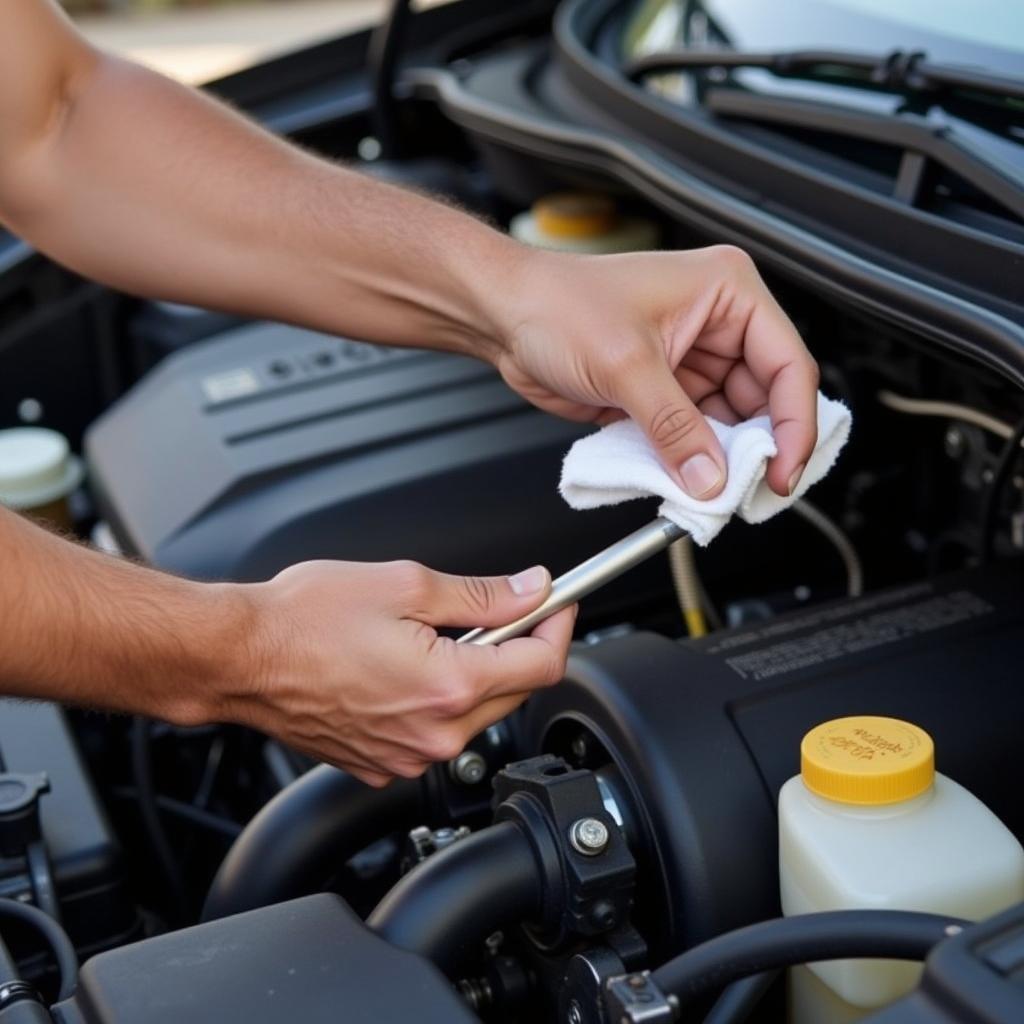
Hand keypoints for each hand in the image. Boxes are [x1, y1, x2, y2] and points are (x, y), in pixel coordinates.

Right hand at [229, 560, 574, 786]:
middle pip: (514, 690)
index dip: (559, 625)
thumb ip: (482, 594)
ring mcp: (406, 757)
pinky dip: (436, 699)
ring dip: (474, 673)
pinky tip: (404, 668)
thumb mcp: (405, 585)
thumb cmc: (303, 620)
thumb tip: (531, 591)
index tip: (558, 602)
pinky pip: (434, 732)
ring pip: (474, 713)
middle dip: (517, 646)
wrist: (240, 657)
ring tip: (433, 636)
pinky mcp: (382, 763)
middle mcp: (433, 735)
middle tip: (500, 607)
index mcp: (448, 687)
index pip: (542, 664)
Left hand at [495, 245, 818, 498]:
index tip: (785, 470)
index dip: (794, 423)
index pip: (787, 364)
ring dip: (722, 460)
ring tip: (714, 491)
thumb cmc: (557, 305)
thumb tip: (710, 476)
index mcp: (727, 293)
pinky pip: (692, 436)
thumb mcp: (626, 365)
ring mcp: (690, 362)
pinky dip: (691, 462)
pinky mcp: (663, 393)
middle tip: (750, 491)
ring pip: (729, 424)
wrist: (504, 318)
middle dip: (757, 448)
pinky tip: (686, 481)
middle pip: (764, 400)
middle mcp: (716, 326)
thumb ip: (674, 427)